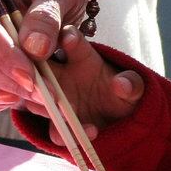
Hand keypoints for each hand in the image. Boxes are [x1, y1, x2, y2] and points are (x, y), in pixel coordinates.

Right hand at [23, 26, 143, 146]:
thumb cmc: (126, 92)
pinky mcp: (57, 123)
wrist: (123, 119)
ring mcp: (54, 98)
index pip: (67, 39)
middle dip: (36, 71)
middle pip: (37, 65)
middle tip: (48, 83)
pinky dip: (65, 132)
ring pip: (35, 96)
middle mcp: (61, 73)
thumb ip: (132, 82)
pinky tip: (90, 131)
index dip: (66, 37)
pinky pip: (52, 127)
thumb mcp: (135, 85)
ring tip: (69, 110)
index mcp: (80, 55)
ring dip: (44, 102)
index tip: (70, 39)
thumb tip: (122, 85)